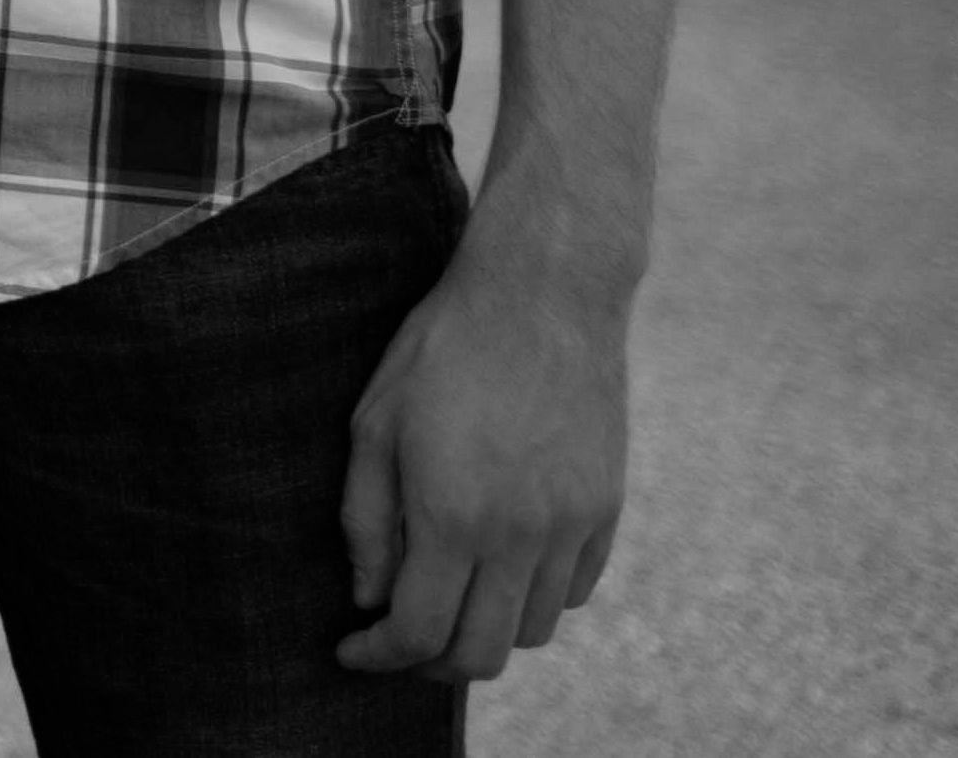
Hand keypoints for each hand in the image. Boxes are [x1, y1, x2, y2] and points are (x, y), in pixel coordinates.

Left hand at [338, 231, 633, 682]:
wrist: (543, 295)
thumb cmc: (441, 349)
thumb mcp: (373, 423)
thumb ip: (366, 519)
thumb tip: (368, 598)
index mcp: (454, 516)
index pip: (418, 632)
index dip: (378, 657)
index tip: (351, 651)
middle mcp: (522, 536)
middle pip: (481, 655)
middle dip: (430, 662)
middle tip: (397, 639)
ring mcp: (572, 526)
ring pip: (532, 631)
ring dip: (484, 631)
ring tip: (446, 596)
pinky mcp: (606, 510)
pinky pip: (572, 592)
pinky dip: (532, 599)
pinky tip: (498, 564)